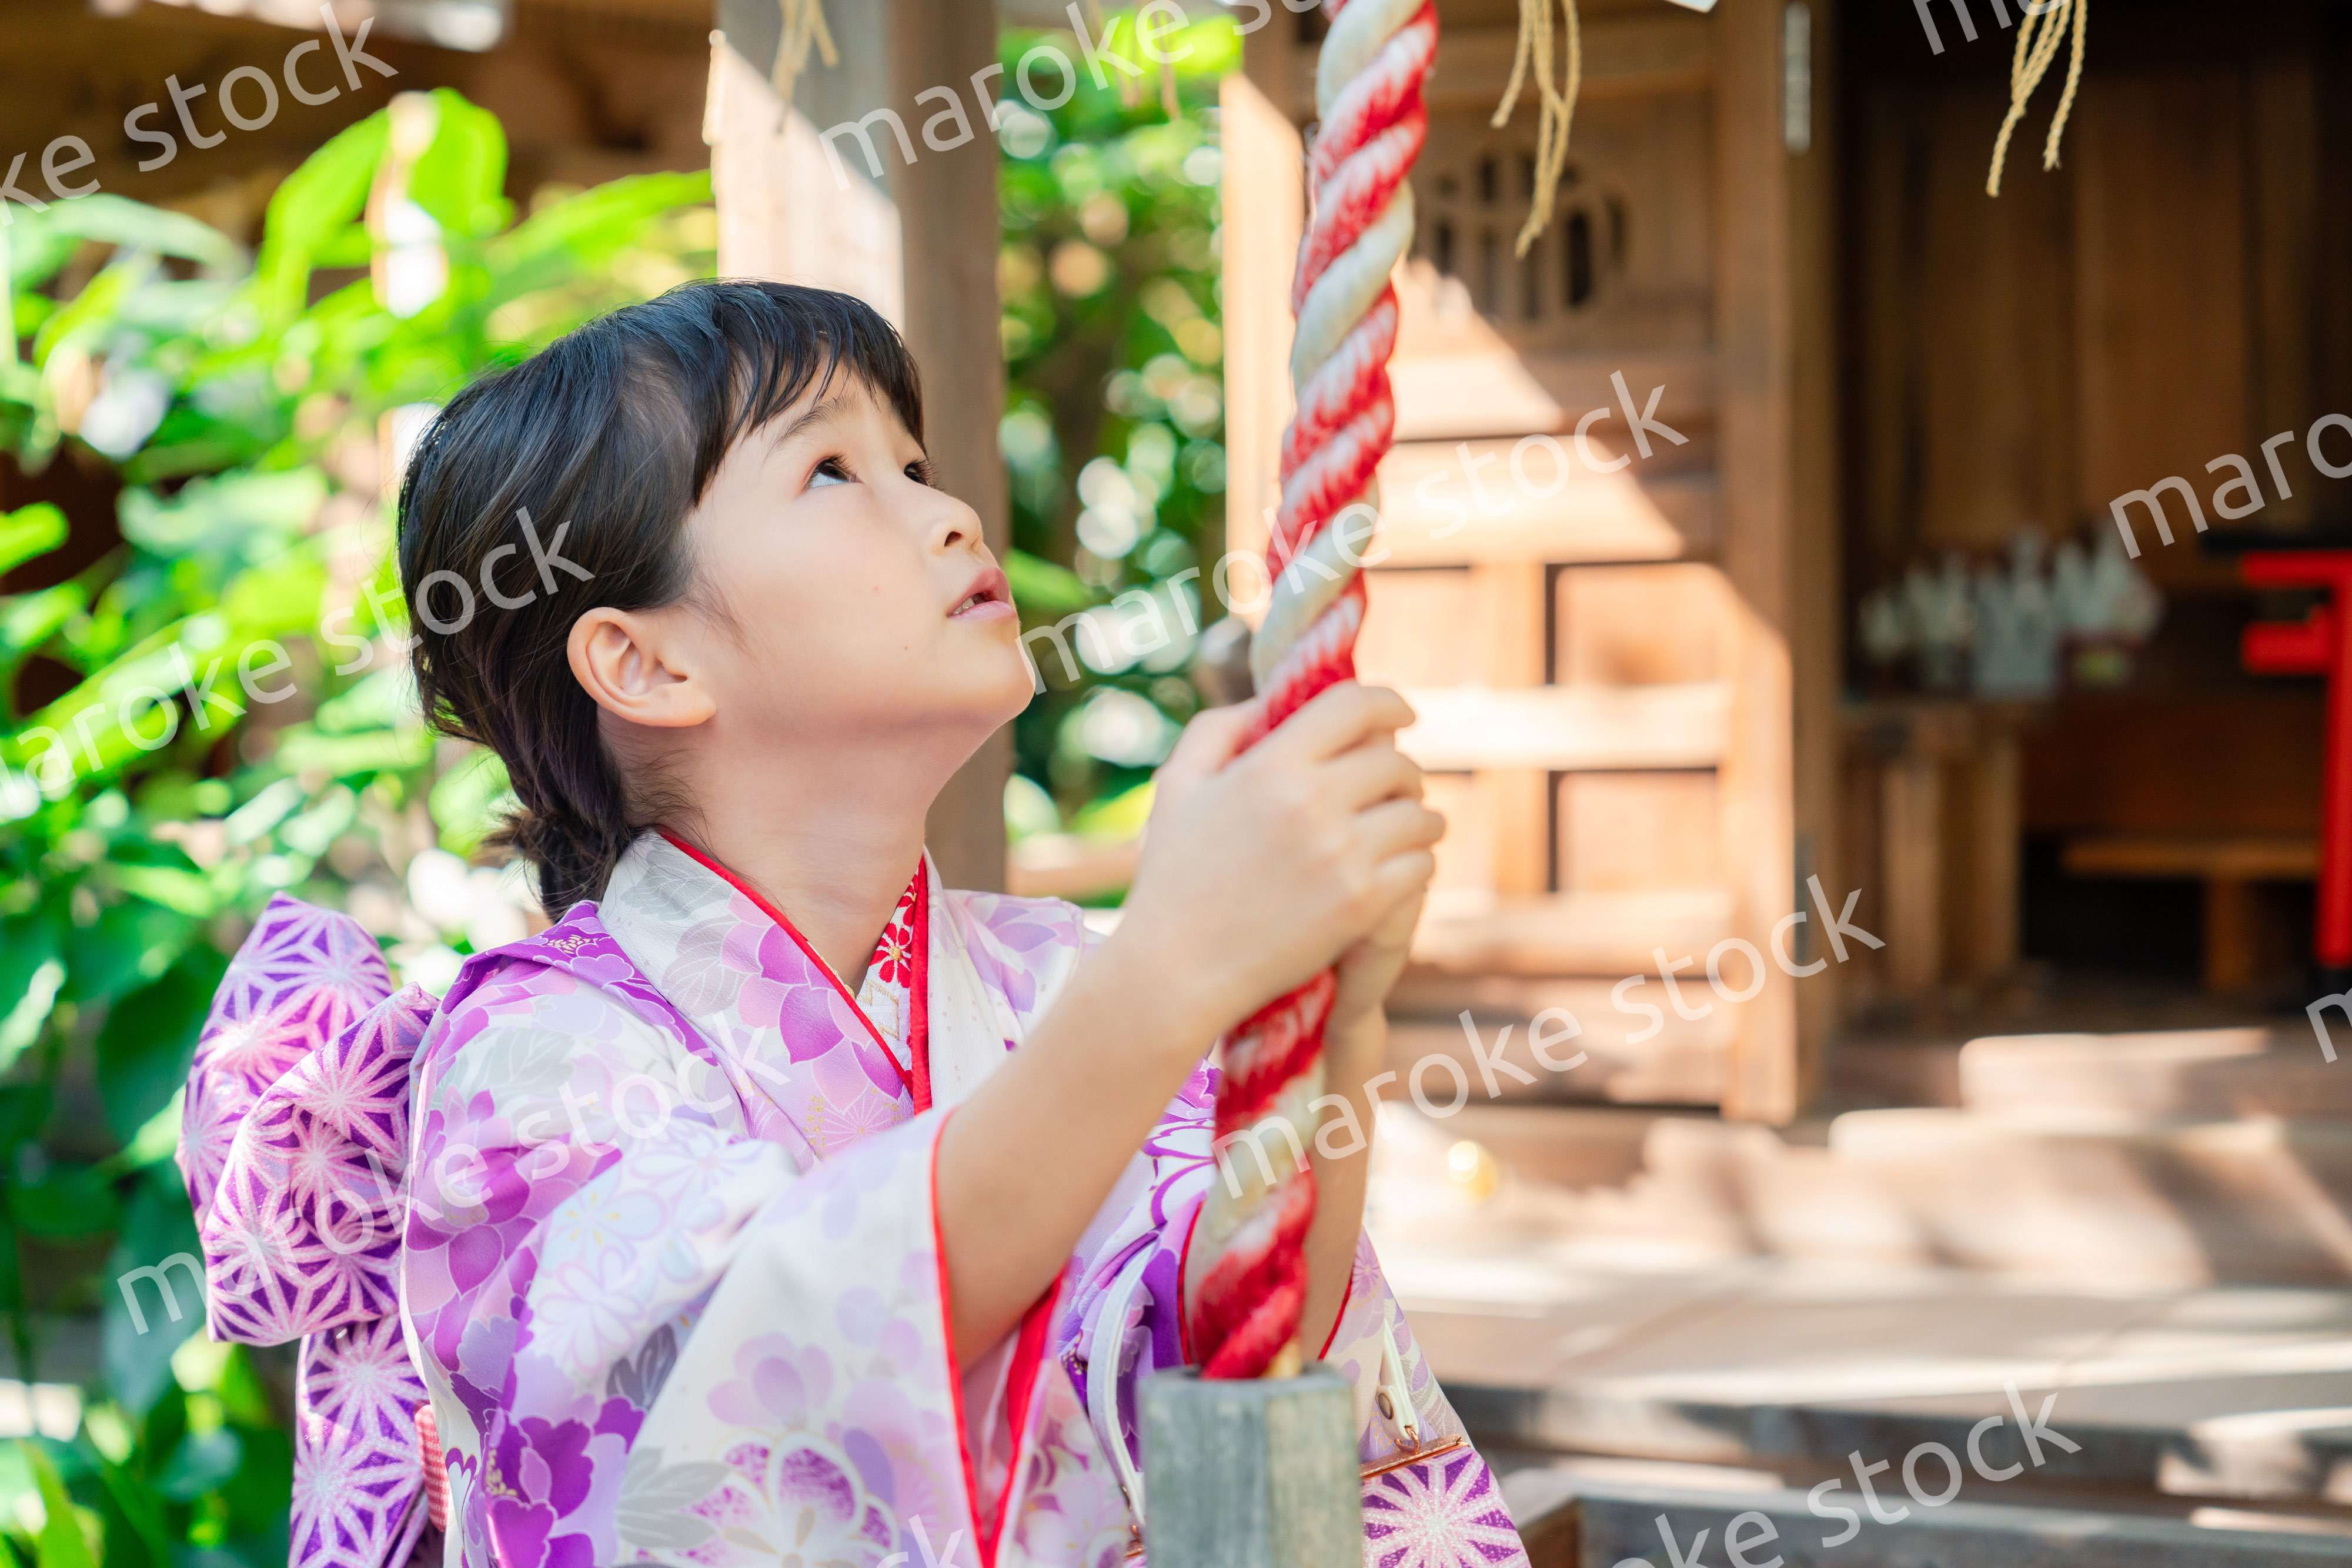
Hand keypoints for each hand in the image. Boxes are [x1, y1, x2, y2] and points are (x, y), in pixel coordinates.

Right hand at [1108, 682, 1443, 1045]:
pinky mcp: (1362, 904)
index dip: (1390, 704)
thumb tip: (1269, 700)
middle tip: (1394, 789)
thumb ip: (1218, 729)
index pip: (1357, 706)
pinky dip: (1416, 865)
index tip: (1401, 717)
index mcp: (1271, 765)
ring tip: (1405, 831)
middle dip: (1403, 772)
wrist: (1176, 970)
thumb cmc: (1172, 877)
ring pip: (1421, 817)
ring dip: (1418, 820)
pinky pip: (1422, 866)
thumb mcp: (1178, 786)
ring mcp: (1342, 855)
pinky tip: (1398, 870)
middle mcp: (1313, 802)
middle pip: (1398, 763)